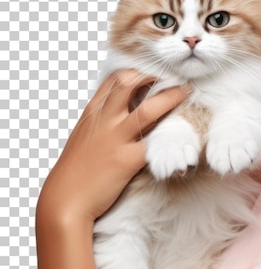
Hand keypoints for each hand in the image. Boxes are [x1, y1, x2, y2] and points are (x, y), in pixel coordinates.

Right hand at [37, 70, 188, 225]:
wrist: (64, 201)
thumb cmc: (77, 167)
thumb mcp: (85, 132)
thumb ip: (103, 114)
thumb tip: (123, 99)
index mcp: (93, 112)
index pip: (114, 77)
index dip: (137, 69)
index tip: (155, 67)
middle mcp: (104, 121)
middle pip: (128, 83)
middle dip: (153, 74)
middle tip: (174, 73)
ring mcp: (116, 139)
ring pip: (148, 110)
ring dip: (172, 98)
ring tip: (187, 90)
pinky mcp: (127, 161)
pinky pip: (153, 143)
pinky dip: (170, 135)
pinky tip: (185, 129)